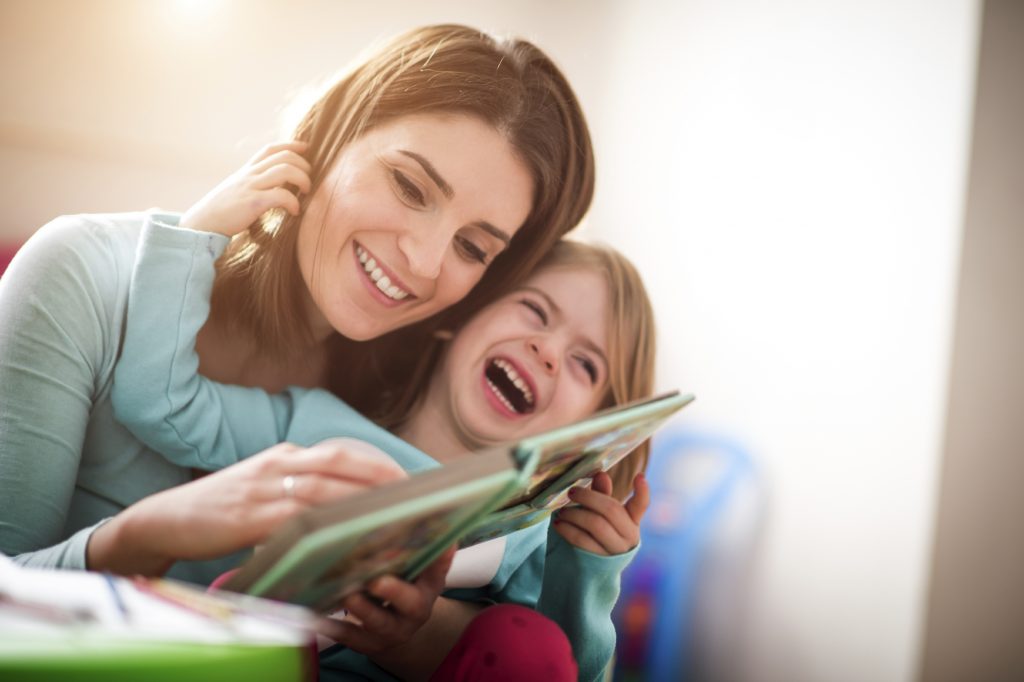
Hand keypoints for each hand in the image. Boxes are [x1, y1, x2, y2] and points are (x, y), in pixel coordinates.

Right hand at [87, 439, 406, 575]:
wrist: (164, 521)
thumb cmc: (218, 509)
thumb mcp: (261, 487)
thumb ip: (297, 488)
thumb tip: (339, 503)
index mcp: (283, 455)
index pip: (339, 451)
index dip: (375, 461)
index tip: (405, 476)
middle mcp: (277, 464)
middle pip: (339, 462)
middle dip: (379, 475)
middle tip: (412, 493)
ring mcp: (262, 489)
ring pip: (322, 488)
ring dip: (360, 501)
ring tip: (392, 516)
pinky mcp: (247, 517)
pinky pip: (294, 520)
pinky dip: (324, 527)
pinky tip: (345, 538)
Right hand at [180, 141, 311, 235]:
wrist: (202, 223)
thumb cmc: (222, 210)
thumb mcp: (237, 189)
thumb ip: (253, 184)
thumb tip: (274, 187)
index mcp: (246, 170)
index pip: (271, 149)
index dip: (291, 145)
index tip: (306, 149)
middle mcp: (250, 174)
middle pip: (284, 156)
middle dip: (303, 165)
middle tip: (308, 180)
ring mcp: (251, 187)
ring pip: (285, 171)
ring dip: (302, 179)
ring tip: (306, 192)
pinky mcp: (252, 203)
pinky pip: (280, 195)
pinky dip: (293, 202)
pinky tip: (295, 211)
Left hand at [316, 546, 456, 655]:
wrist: (398, 630)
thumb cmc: (404, 588)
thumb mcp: (418, 571)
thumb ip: (419, 548)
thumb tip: (428, 516)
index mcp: (429, 587)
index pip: (439, 570)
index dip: (442, 560)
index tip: (442, 544)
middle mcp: (416, 611)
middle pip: (411, 603)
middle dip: (394, 591)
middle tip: (377, 580)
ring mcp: (393, 630)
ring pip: (379, 621)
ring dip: (363, 609)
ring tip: (347, 595)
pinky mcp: (370, 643)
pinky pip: (351, 637)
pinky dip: (334, 628)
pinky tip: (317, 618)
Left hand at [552, 471, 648, 555]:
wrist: (593, 569)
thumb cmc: (598, 532)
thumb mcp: (602, 513)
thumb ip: (602, 494)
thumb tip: (601, 474)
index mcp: (632, 520)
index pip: (641, 505)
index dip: (642, 491)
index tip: (639, 476)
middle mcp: (629, 536)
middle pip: (611, 510)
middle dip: (589, 497)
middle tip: (571, 492)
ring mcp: (615, 550)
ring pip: (596, 525)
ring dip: (575, 514)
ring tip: (562, 511)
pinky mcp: (599, 561)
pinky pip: (582, 540)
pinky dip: (568, 529)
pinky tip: (558, 523)